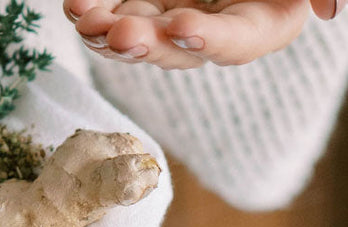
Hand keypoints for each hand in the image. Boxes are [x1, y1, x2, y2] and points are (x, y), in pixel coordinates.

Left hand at [65, 0, 334, 68]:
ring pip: (135, 39)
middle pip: (176, 52)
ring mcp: (171, 17)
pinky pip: (110, 15)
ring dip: (105, 35)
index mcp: (261, 24)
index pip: (236, 43)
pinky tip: (75, 7)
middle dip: (145, 46)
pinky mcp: (140, 4)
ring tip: (85, 20)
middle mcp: (211, 31)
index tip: (183, 27)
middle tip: (120, 34)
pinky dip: (91, 13)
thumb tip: (329, 9)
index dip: (208, 39)